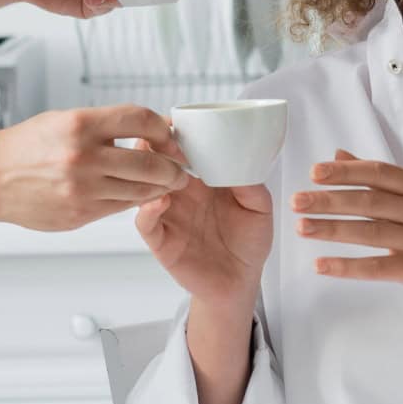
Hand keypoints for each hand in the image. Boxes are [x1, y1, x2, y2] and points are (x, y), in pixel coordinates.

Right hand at [0, 106, 185, 230]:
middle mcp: (83, 157)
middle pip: (151, 162)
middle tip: (182, 167)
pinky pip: (120, 207)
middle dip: (174, 166)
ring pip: (141, 190)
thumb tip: (151, 129)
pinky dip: (134, 200)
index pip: (141, 119)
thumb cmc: (26, 146)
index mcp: (80, 125)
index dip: (165, 129)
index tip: (172, 136)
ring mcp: (82, 189)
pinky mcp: (79, 214)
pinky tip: (137, 193)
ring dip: (161, 187)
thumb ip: (107, 125)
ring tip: (167, 182)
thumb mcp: (65, 120)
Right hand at [136, 146, 273, 312]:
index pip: (180, 151)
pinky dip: (147, 211)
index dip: (174, 135)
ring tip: (158, 166)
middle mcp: (181, 194)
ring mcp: (168, 216)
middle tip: (157, 138)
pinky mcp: (162, 241)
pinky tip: (159, 201)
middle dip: (152, 148)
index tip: (174, 121)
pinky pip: (146, 223)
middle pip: (155, 164)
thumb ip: (250, 185)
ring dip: (147, 175)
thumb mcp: (259, 208)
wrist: (241, 282)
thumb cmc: (248, 243)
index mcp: (202, 181)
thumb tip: (239, 161)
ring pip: (143, 189)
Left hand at [291, 151, 402, 319]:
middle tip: (297, 201)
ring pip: (370, 233)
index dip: (346, 172)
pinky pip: (378, 267)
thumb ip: (378, 180)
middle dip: (330, 200)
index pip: (379, 173)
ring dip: (332, 230)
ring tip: (301, 228)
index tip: (315, 172)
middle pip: (369, 201)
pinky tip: (321, 266)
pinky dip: (347, 266)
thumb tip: (339, 154)